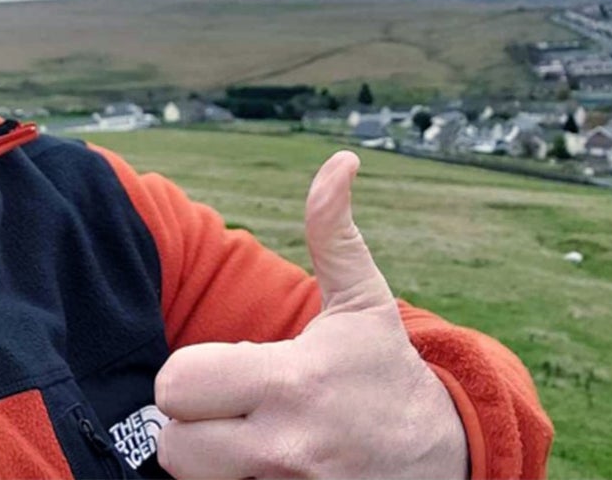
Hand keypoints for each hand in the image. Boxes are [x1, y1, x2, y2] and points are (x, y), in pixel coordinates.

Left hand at [154, 150, 467, 478]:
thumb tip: (339, 161)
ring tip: (241, 438)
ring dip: (205, 461)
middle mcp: (285, 447)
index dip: (186, 375)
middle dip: (188, 425)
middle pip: (171, 446)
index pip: (178, 384)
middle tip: (222, 409)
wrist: (440, 456)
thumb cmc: (385, 370)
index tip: (221, 370)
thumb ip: (334, 232)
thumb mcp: (363, 301)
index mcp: (294, 382)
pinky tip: (257, 464)